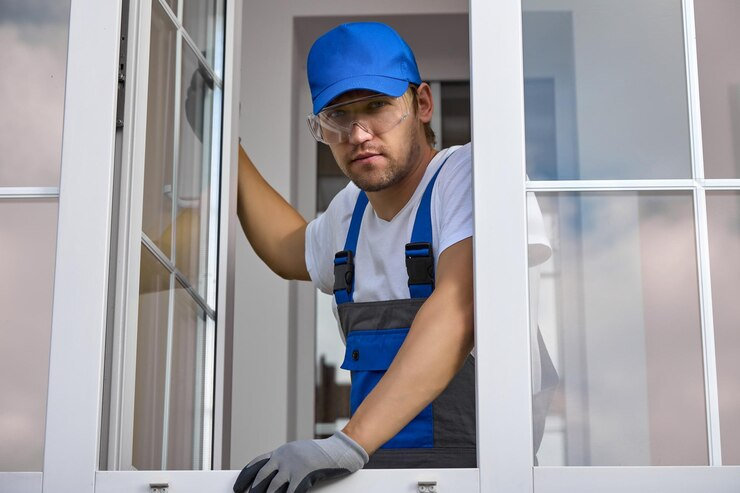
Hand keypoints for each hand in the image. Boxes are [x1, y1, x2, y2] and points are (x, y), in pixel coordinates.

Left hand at [233, 431, 368, 492]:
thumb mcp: (298, 453)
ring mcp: (293, 466)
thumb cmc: (320, 454)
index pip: (256, 464)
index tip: (237, 487)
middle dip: (254, 491)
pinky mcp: (304, 475)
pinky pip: (290, 492)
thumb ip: (285, 462)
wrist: (340, 449)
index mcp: (281, 452)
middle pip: (261, 478)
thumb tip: (271, 476)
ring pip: (273, 488)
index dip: (245, 477)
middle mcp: (284, 457)